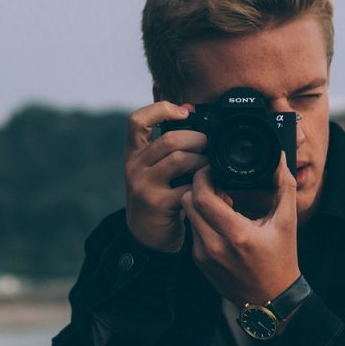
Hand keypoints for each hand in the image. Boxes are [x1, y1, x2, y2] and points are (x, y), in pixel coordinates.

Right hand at [123, 101, 206, 251]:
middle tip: (210, 146)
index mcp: (134, 153)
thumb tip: (190, 109)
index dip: (161, 109)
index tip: (185, 112)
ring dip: (203, 161)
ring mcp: (143, 185)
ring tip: (210, 168)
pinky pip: (187, 186)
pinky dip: (203, 186)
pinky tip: (210, 190)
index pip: (137, 120)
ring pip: (180, 159)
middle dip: (198, 139)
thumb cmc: (158, 196)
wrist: (146, 236)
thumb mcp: (155, 168)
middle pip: (169, 139)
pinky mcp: (156, 203)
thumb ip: (168, 145)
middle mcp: (134, 166)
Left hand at [180, 153, 299, 305]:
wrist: (272, 299)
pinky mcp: (199, 263)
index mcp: (236, 234)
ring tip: (221, 204)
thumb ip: (284, 187)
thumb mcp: (287, 222)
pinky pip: (192, 232)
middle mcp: (214, 246)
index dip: (203, 177)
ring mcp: (204, 256)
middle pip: (188, 203)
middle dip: (199, 187)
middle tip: (216, 184)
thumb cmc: (280, 260)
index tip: (212, 169)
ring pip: (189, 217)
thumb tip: (279, 160)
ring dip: (200, 205)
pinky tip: (220, 223)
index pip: (202, 196)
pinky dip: (202, 222)